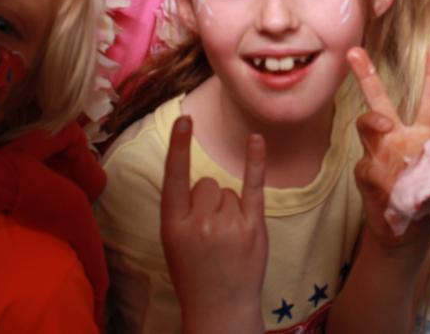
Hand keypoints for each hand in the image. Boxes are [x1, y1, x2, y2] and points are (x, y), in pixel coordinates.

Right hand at [160, 116, 266, 331]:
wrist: (220, 309)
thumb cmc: (194, 274)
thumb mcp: (174, 244)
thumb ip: (183, 212)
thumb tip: (203, 183)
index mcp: (173, 226)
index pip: (175, 178)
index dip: (179, 147)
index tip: (184, 119)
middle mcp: (201, 223)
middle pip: (207, 184)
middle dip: (209, 202)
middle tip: (210, 234)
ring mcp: (229, 225)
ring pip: (228, 191)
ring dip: (228, 208)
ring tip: (226, 240)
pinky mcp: (254, 227)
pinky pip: (253, 186)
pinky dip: (255, 162)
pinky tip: (256, 140)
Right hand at [346, 45, 429, 246]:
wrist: (407, 235)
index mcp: (422, 134)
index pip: (429, 100)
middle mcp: (396, 138)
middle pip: (379, 101)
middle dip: (366, 75)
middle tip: (354, 52)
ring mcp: (378, 155)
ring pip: (367, 126)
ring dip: (374, 122)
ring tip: (385, 129)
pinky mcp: (366, 175)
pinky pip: (369, 168)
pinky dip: (383, 177)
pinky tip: (393, 190)